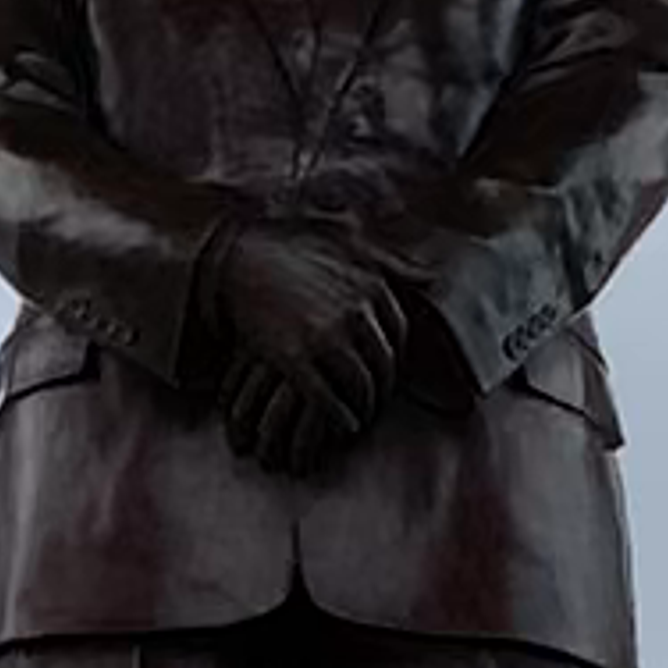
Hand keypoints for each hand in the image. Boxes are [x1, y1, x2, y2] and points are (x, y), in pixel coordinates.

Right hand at [208, 224, 406, 475]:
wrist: (234, 258)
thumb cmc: (289, 246)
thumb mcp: (348, 242)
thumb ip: (391, 263)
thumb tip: (433, 277)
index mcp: (371, 285)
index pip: (398, 332)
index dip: (393, 354)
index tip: (384, 366)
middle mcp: (355, 312)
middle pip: (383, 363)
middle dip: (381, 386)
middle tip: (374, 400)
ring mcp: (325, 337)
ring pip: (360, 385)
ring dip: (363, 406)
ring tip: (359, 416)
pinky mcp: (294, 358)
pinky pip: (328, 400)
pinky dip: (338, 417)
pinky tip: (341, 425)